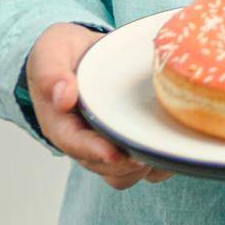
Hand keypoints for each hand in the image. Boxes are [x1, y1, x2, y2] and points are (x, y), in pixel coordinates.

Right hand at [27, 23, 174, 188]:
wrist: (78, 53)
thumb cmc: (61, 54)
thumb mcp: (51, 52)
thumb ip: (51, 72)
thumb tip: (62, 96)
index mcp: (60, 124)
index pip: (75, 144)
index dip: (95, 151)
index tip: (114, 152)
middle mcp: (82, 141)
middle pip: (103, 165)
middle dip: (125, 162)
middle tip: (149, 149)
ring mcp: (105, 144)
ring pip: (123, 173)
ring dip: (143, 166)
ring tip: (163, 148)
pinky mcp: (125, 142)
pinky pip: (141, 166)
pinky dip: (158, 162)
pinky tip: (174, 145)